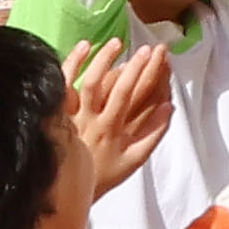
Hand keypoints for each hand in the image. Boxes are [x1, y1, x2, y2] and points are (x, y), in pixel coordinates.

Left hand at [60, 38, 178, 197]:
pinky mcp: (61, 112)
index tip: (158, 55)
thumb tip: (168, 107)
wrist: (66, 186)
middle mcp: (94, 119)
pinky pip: (64, 85)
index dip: (144, 74)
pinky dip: (72, 64)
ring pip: (89, 83)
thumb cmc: (102, 173)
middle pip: (115, 86)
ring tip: (117, 42)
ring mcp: (76, 114)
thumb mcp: (133, 161)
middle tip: (149, 48)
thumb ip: (153, 135)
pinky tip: (84, 46)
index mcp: (113, 130)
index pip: (131, 96)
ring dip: (104, 60)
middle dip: (135, 65)